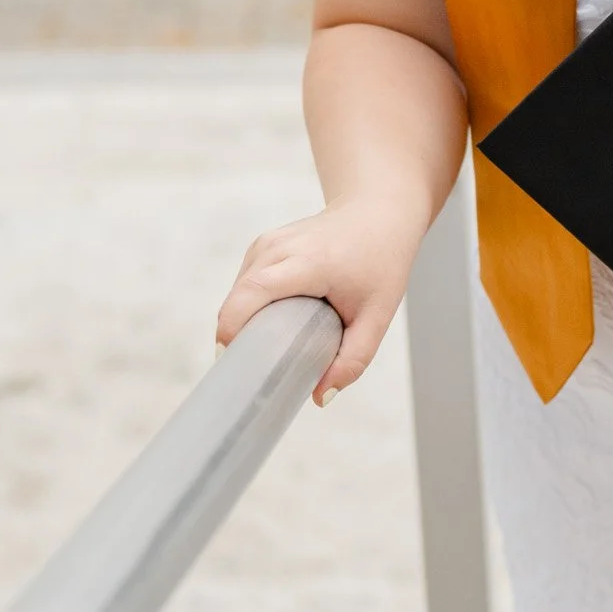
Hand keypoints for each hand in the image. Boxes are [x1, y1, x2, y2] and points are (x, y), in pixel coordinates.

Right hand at [214, 195, 428, 403]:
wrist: (378, 213)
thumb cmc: (380, 262)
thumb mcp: (378, 315)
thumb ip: (353, 358)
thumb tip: (320, 397)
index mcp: (309, 262)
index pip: (255, 291)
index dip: (234, 326)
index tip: (231, 359)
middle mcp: (280, 247)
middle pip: (239, 297)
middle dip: (237, 335)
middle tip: (250, 370)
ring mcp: (267, 243)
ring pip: (238, 292)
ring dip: (245, 323)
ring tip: (265, 348)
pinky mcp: (262, 246)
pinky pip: (244, 284)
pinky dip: (250, 307)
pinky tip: (271, 323)